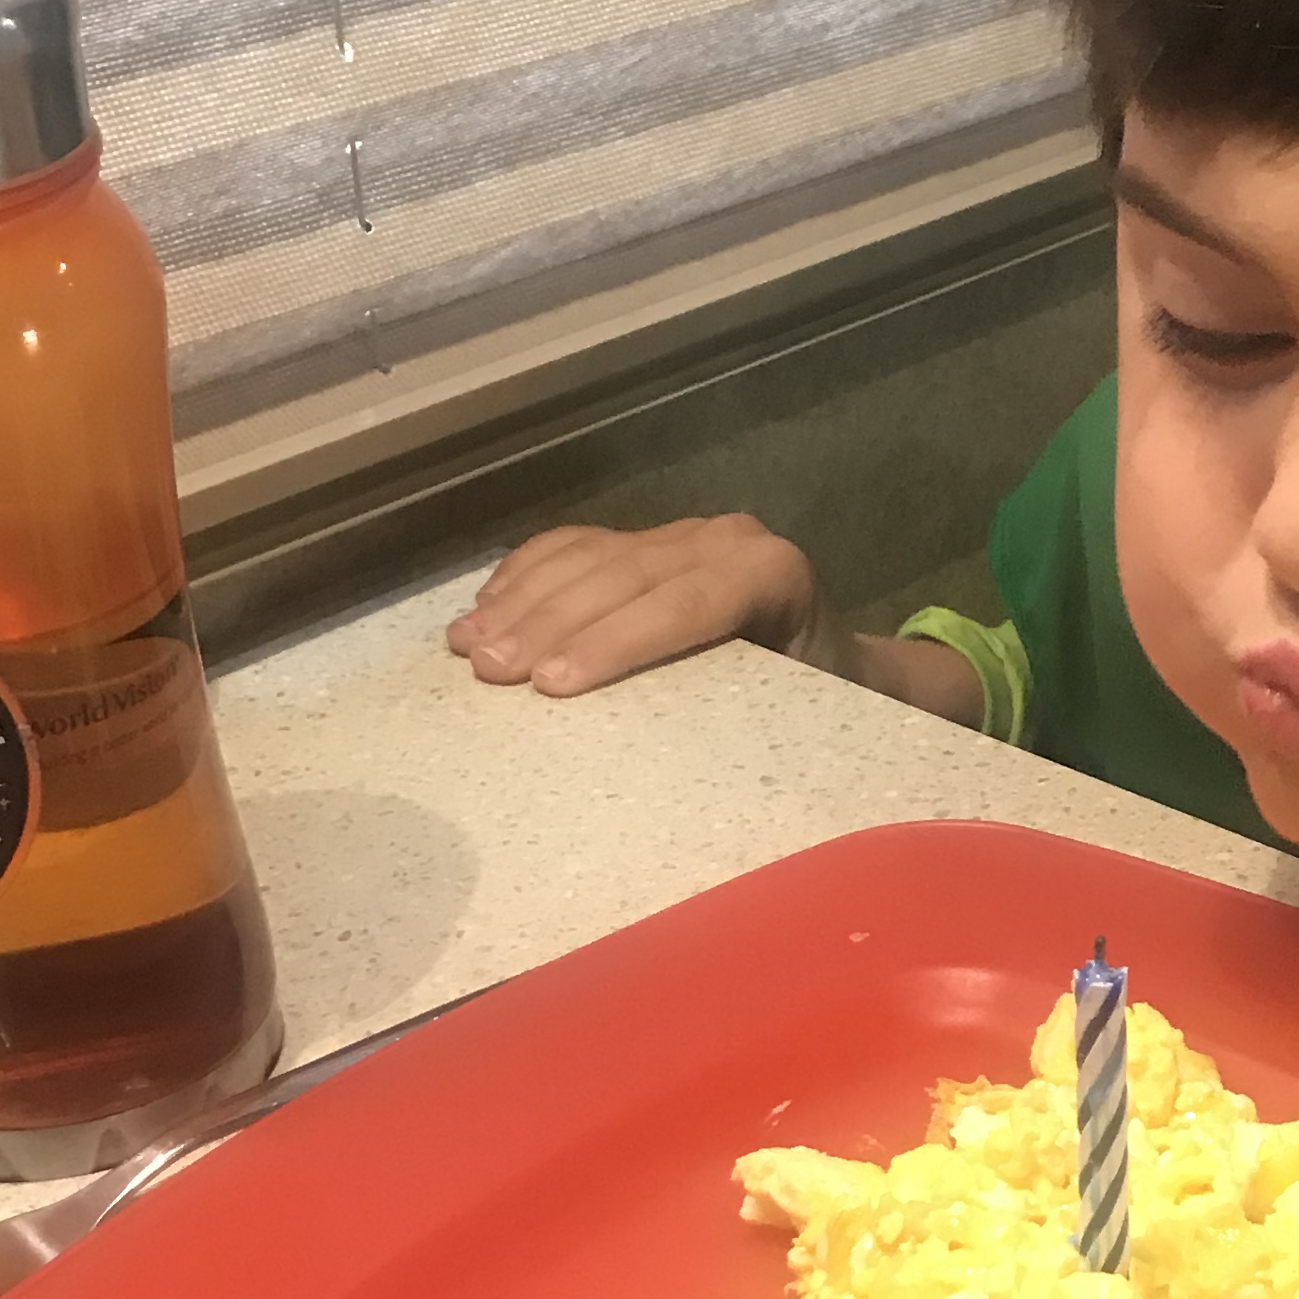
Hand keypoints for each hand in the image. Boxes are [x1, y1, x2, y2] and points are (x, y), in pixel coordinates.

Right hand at [446, 515, 853, 695]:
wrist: (832, 659)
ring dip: (521, 601)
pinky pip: (574, 546)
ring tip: (466, 648)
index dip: (615, 641)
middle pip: (625, 575)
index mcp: (770, 573)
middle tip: (487, 672)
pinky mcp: (645, 538)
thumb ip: (752, 714)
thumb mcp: (804, 708)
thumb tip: (674, 765)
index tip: (552, 684)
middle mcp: (724, 539)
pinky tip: (483, 610)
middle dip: (550, 624)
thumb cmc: (817, 701)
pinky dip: (524, 576)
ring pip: (590, 556)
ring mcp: (680, 533)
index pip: (684, 603)